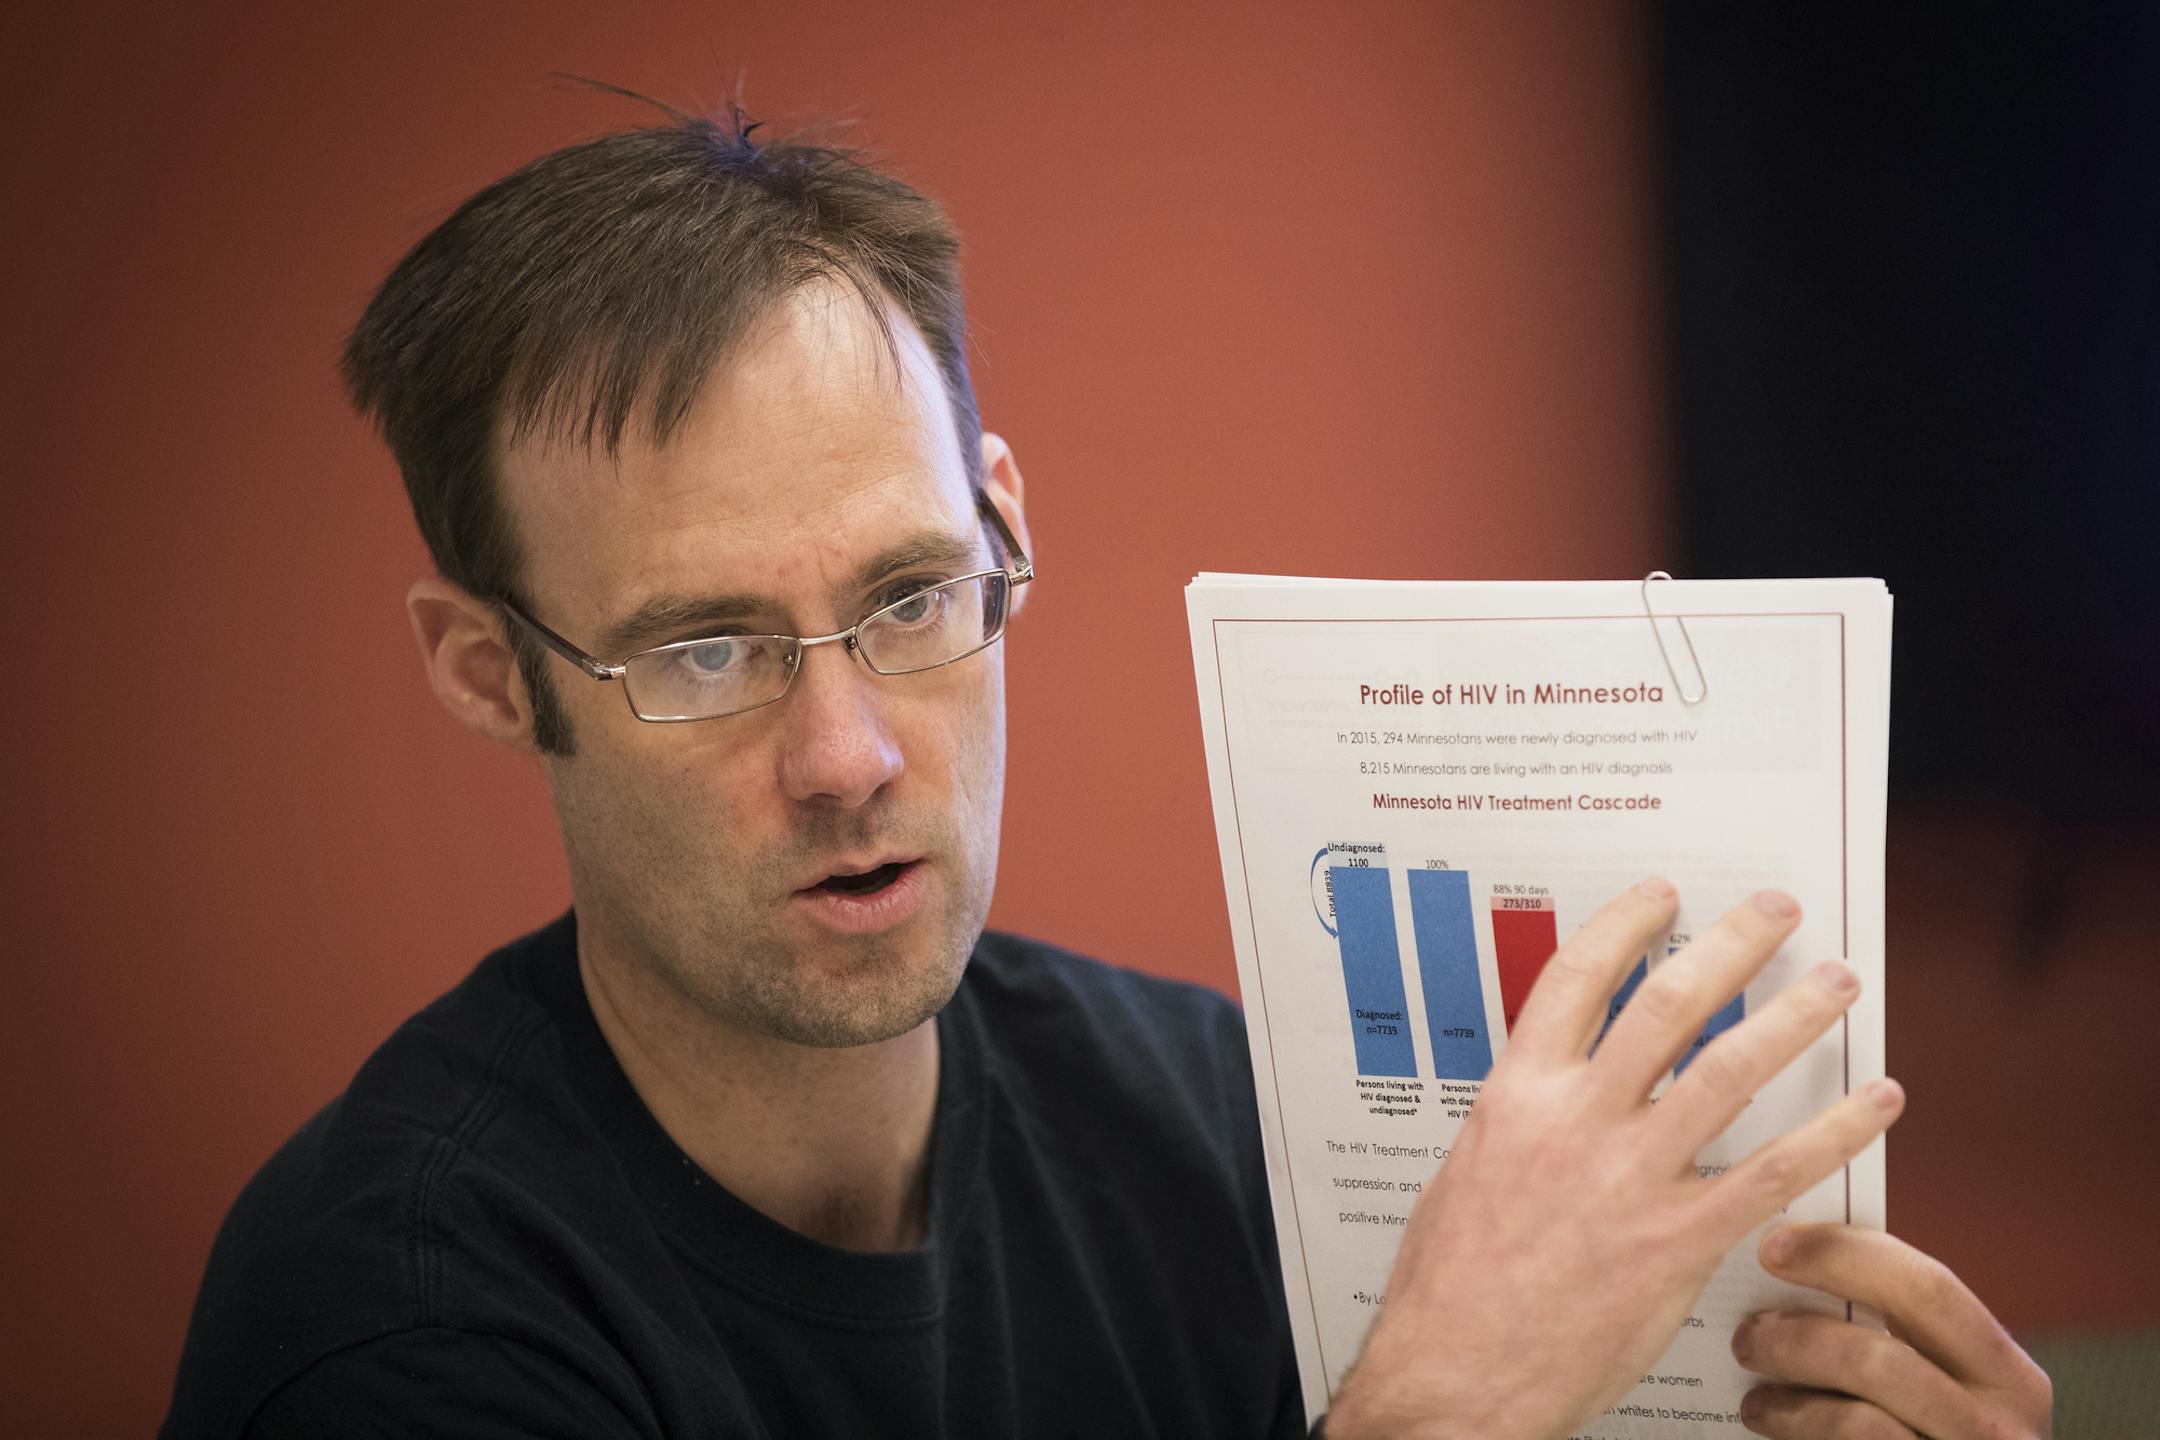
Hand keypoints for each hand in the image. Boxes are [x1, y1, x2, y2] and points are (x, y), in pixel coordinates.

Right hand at [1325, 879, 1903, 1439]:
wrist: (1455, 1378)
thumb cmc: (1450, 1289)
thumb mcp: (1467, 1172)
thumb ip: (1521, 1122)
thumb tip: (1555, 1093)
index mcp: (1516, 1097)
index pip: (1577, 980)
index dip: (1626, 926)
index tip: (1664, 897)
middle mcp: (1577, 1122)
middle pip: (1667, 1004)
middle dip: (1733, 945)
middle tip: (1777, 911)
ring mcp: (1632, 1179)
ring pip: (1730, 1072)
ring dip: (1795, 1017)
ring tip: (1836, 982)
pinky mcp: (1677, 1243)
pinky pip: (1773, 1173)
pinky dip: (1833, 1130)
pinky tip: (1872, 1102)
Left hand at [1734, 1224, 2050, 1436]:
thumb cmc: (1928, 1427)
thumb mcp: (1943, 1381)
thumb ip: (1898, 1334)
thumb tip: (1799, 1267)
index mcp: (2006, 1374)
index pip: (1928, 1289)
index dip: (1846, 1257)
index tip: (1774, 1246)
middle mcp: (2001, 1428)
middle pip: (1886, 1360)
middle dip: (1802, 1338)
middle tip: (1746, 1331)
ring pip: (1861, 1423)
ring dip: (1790, 1403)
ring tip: (1752, 1394)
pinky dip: (1800, 1433)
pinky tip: (1769, 1423)